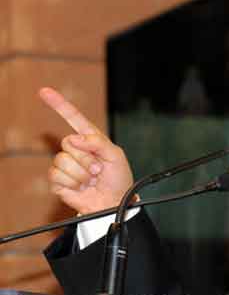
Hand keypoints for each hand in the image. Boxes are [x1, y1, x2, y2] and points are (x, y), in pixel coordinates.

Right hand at [40, 87, 133, 213]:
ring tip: (91, 180)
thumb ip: (97, 142)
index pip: (74, 118)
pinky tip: (81, 187)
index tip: (44, 91)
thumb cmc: (118, 179)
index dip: (59, 105)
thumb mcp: (116, 156)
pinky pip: (56, 175)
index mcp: (91, 140)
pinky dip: (72, 183)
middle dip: (86, 159)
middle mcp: (76, 150)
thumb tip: (74, 138)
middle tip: (98, 170)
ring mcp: (66, 165)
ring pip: (62, 160)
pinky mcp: (58, 180)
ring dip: (81, 173)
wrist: (113, 203)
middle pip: (68, 143)